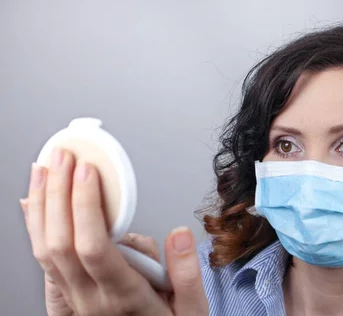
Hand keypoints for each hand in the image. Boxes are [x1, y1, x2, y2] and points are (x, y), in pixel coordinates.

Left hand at [21, 148, 208, 315]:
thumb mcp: (192, 310)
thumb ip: (187, 273)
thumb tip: (180, 235)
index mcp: (124, 297)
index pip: (94, 248)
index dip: (86, 206)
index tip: (89, 172)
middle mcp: (91, 298)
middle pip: (60, 244)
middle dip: (58, 194)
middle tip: (65, 158)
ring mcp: (75, 297)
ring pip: (45, 250)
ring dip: (42, 205)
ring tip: (45, 169)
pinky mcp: (69, 293)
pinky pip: (44, 257)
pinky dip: (36, 224)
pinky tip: (34, 201)